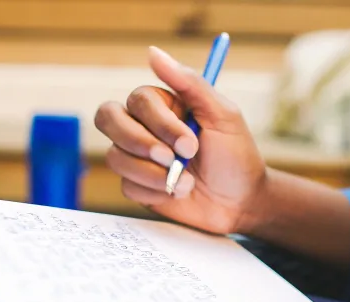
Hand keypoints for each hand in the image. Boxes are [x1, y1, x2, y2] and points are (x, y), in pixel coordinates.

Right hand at [95, 46, 266, 233]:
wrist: (240, 202)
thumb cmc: (235, 156)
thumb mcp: (222, 116)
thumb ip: (190, 83)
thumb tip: (153, 52)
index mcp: (165, 106)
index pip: (137, 100)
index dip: (159, 123)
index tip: (190, 145)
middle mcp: (146, 128)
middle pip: (108, 119)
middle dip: (139, 142)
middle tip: (171, 159)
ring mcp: (139, 158)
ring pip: (115, 156)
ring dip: (152, 174)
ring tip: (186, 183)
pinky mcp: (138, 186)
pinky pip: (127, 186)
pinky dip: (154, 192)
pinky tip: (177, 194)